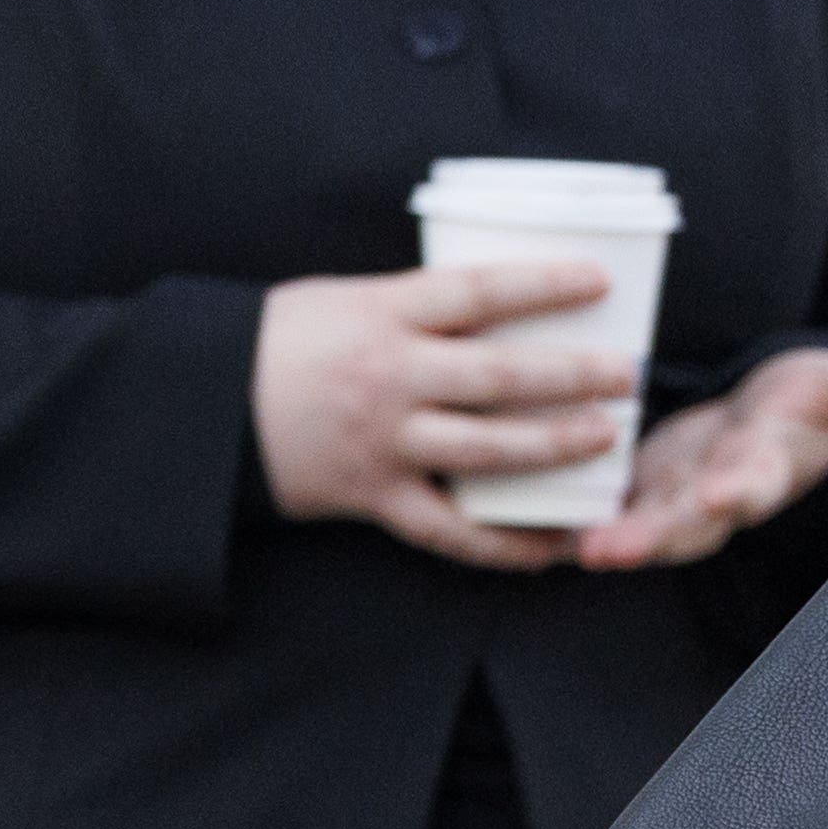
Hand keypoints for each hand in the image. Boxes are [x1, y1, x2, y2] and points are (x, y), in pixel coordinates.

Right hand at [253, 261, 629, 572]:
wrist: (201, 408)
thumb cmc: (279, 343)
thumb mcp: (342, 300)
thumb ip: (416, 304)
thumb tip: (500, 298)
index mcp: (380, 314)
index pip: (477, 292)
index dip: (543, 285)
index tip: (599, 280)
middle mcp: (388, 377)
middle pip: (497, 375)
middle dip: (571, 376)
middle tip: (626, 375)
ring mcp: (383, 442)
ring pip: (486, 450)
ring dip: (553, 447)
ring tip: (605, 439)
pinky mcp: (373, 497)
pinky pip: (449, 531)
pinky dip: (503, 545)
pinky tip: (552, 547)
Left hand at [579, 347, 827, 571]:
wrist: (762, 430)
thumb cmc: (797, 406)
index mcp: (764, 470)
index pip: (756, 484)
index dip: (740, 490)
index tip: (725, 494)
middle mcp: (715, 500)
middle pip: (683, 527)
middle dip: (650, 537)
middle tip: (610, 548)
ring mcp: (670, 505)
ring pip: (635, 531)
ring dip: (604, 543)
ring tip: (570, 547)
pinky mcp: (632, 499)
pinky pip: (593, 518)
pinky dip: (560, 525)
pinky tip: (519, 518)